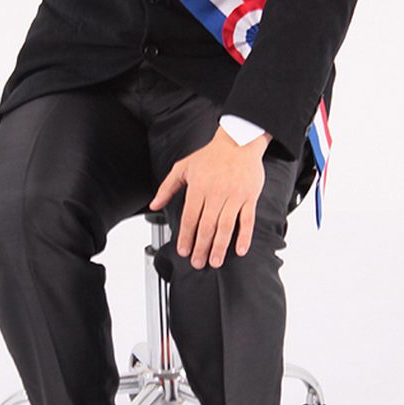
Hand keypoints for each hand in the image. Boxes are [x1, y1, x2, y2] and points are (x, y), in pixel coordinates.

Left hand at [149, 128, 269, 269]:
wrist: (238, 142)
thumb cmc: (211, 155)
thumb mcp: (183, 167)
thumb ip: (167, 187)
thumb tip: (154, 205)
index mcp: (198, 187)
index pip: (190, 217)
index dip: (186, 236)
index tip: (183, 251)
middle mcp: (216, 192)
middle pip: (206, 226)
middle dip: (201, 247)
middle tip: (198, 262)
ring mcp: (234, 195)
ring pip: (226, 226)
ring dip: (220, 247)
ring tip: (215, 261)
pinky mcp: (249, 197)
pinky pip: (247, 220)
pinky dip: (244, 236)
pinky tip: (240, 249)